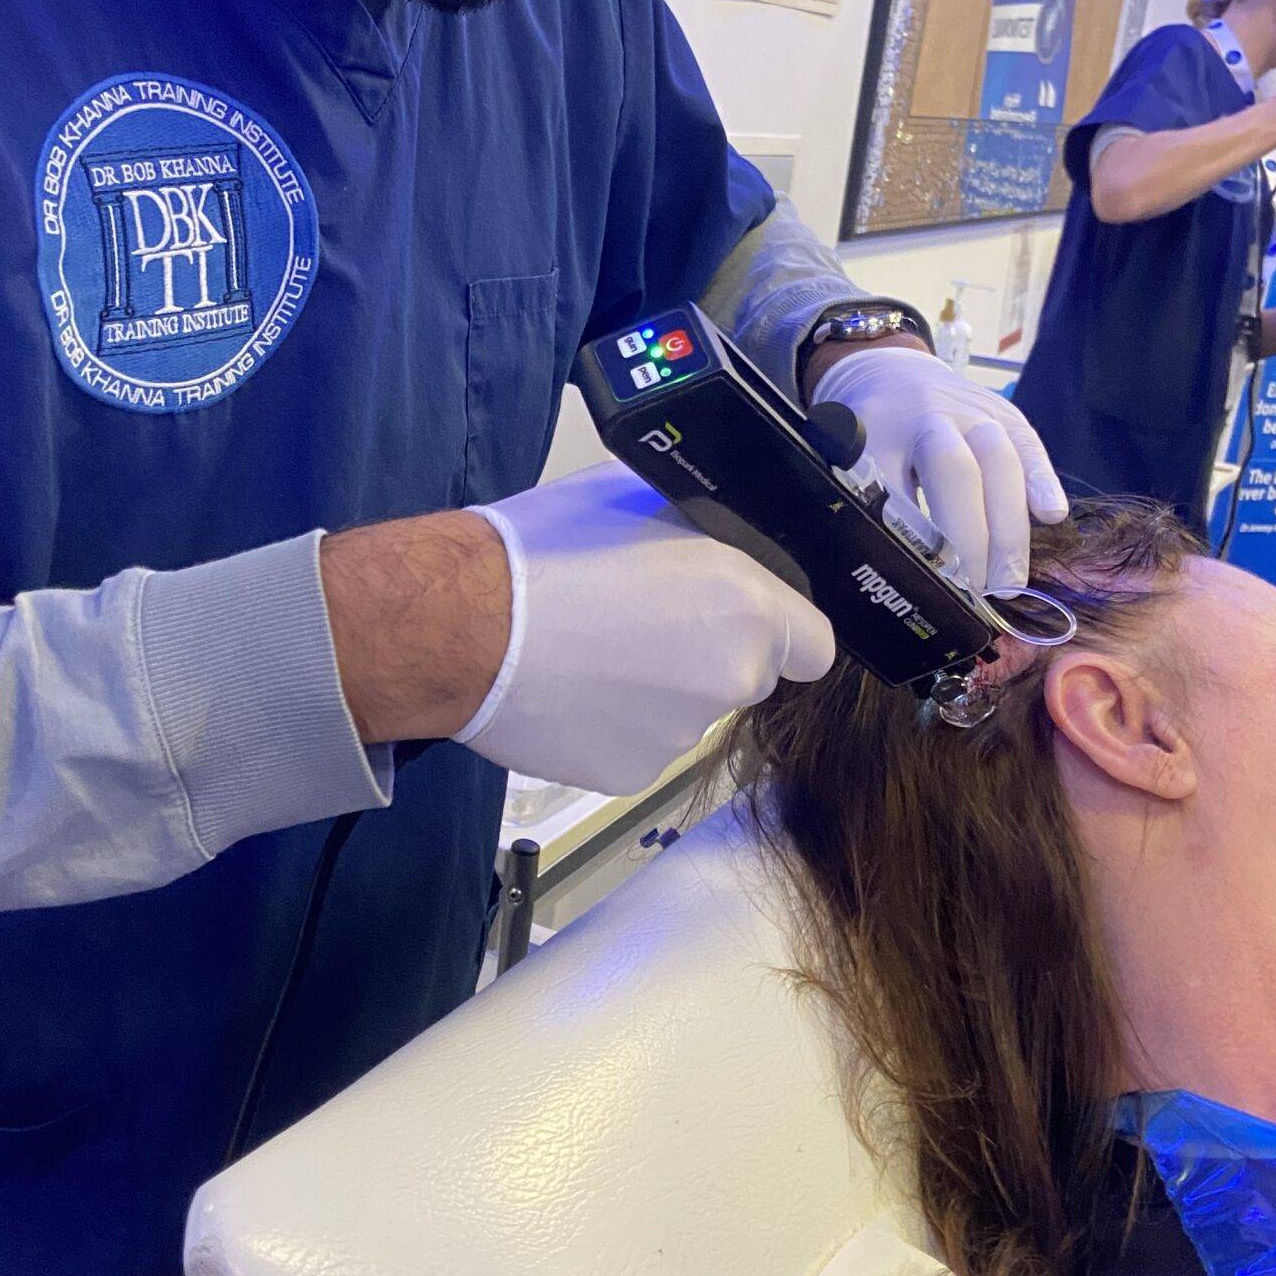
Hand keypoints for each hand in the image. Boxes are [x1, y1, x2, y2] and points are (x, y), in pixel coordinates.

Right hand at [454, 463, 835, 794]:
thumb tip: (708, 540)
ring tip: (587, 654)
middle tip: (637, 621)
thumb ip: (695, 531)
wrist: (460, 626)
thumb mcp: (634, 499)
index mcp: (747, 608)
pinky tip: (567, 690)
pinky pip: (636, 744)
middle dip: (706, 653)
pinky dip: (610, 724)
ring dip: (654, 690)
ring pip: (685, 712)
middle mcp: (730, 680)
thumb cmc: (545, 548)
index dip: (780, 629)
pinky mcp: (629, 775)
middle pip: (744, 676)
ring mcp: (679, 737)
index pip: (815, 645)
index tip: (738, 616)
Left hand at [808, 348, 1067, 597]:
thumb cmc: (872, 438)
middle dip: (969, 538)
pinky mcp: (1006, 414)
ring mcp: (971, 411)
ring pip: (999, 459)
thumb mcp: (848, 466)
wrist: (894, 375)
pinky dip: (1042, 481)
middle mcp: (927, 416)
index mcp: (876, 433)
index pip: (892, 486)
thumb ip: (863, 509)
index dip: (912, 537)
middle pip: (954, 470)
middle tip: (976, 594)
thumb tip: (883, 584)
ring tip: (1008, 582)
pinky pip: (1029, 445)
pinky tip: (1051, 516)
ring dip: (1008, 527)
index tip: (928, 584)